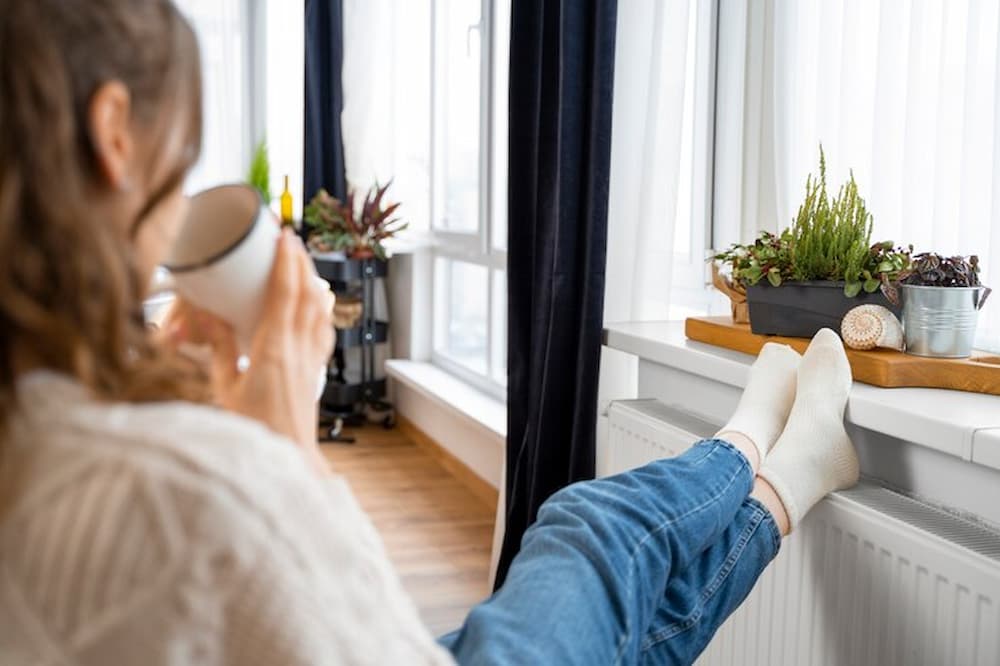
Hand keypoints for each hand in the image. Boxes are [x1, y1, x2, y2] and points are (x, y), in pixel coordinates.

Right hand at [160, 229, 335, 474]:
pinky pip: (322, 330)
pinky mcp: (315, 371)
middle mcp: (299, 349)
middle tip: (291, 239)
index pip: (285, 294)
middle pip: (306, 294)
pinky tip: (315, 303)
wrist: (286, 459)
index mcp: (273, 349)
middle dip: (300, 263)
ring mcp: (311, 360)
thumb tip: (211, 316)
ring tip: (302, 263)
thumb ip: (220, 349)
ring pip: (319, 310)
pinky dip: (320, 309)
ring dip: (311, 282)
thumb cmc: (252, 431)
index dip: (286, 262)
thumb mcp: (224, 388)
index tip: (284, 237)